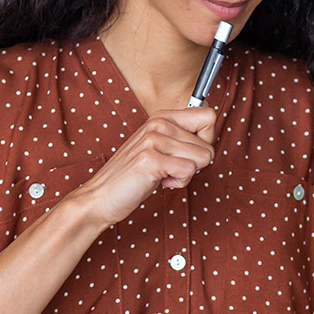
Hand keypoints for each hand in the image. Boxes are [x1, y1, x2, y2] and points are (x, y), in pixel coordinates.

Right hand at [69, 107, 216, 226]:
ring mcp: (154, 139)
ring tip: (163, 174)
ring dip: (186, 175)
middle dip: (196, 164)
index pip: (209, 116)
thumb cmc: (136, 176)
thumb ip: (183, 136)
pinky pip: (189, 171)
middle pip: (209, 144)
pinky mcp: (151, 158)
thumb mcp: (161, 148)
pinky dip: (178, 183)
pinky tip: (159, 181)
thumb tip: (211, 128)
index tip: (188, 153)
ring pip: (203, 158)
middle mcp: (159, 122)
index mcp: (162, 116)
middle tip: (170, 168)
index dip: (207, 140)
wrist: (102, 196)